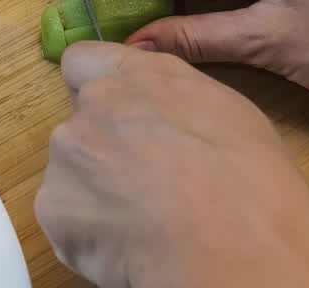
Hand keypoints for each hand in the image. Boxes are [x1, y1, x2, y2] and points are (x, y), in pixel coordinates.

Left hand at [35, 41, 308, 287]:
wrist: (234, 248)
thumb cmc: (256, 185)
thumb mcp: (232, 116)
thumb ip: (178, 102)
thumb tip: (168, 119)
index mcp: (143, 73)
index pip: (84, 62)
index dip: (96, 90)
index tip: (118, 118)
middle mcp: (97, 101)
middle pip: (80, 122)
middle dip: (102, 150)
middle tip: (144, 186)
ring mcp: (68, 152)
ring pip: (70, 172)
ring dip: (93, 192)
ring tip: (143, 223)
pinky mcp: (52, 205)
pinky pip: (64, 219)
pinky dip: (87, 234)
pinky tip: (129, 247)